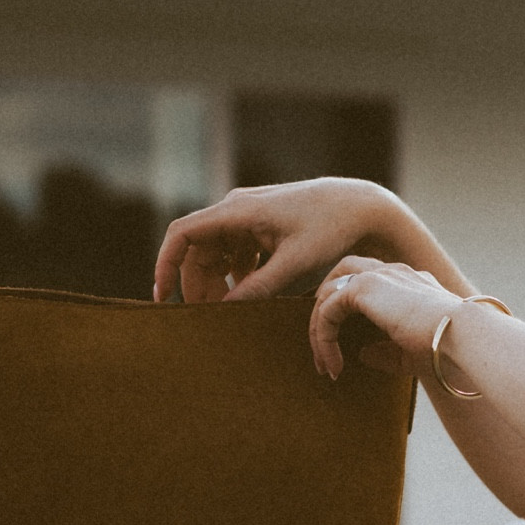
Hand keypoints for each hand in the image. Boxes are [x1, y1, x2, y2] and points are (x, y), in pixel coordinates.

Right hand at [153, 179, 461, 304]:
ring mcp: (249, 218)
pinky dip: (238, 276)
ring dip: (219, 282)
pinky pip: (237, 253)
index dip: (166, 264)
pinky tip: (250, 296)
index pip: (183, 234)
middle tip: (210, 317)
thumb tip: (225, 310)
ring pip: (217, 254)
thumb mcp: (295, 264)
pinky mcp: (263, 227)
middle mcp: (237, 210)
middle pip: (199, 250)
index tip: (163, 296)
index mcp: (237, 211)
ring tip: (231, 311)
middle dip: (199, 284)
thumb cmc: (330, 229)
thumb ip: (259, 288)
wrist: (361, 207)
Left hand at [309, 258, 461, 379]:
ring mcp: (377, 275)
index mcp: (406, 281)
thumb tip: (363, 354)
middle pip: (341, 275)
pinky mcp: (364, 288)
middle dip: (325, 307)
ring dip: (319, 328)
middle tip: (321, 345)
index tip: (345, 349)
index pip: (367, 281)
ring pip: (328, 292)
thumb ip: (386, 350)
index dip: (348, 310)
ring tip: (323, 363)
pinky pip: (327, 310)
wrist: (460, 338)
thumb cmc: (445, 349)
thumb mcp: (411, 352)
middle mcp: (391, 271)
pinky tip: (332, 364)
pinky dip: (323, 337)